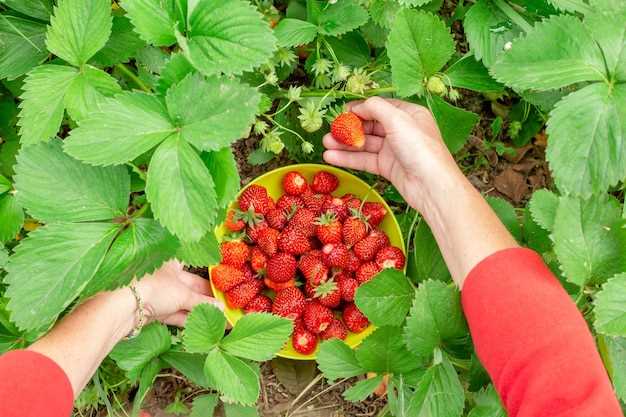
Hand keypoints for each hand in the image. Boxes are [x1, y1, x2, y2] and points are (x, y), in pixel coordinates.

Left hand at [135, 260, 222, 326]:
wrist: (124, 307)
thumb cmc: (155, 288)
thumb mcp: (184, 294)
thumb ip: (203, 303)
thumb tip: (221, 308)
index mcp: (173, 263)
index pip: (196, 267)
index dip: (210, 278)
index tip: (224, 288)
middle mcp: (166, 276)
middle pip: (192, 288)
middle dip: (208, 300)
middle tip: (225, 309)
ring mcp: (160, 294)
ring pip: (185, 302)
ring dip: (200, 311)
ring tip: (218, 320)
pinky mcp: (155, 310)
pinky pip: (176, 314)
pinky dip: (189, 319)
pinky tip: (204, 325)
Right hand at [323, 97, 463, 211]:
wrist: (431, 186)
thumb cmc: (420, 148)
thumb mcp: (398, 119)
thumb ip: (376, 108)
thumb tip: (358, 105)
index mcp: (409, 114)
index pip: (379, 107)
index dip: (360, 109)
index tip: (341, 113)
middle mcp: (401, 130)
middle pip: (370, 126)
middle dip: (349, 128)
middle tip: (330, 131)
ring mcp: (393, 150)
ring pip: (365, 144)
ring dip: (345, 144)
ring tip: (326, 144)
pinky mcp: (387, 167)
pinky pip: (364, 160)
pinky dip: (348, 158)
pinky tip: (331, 157)